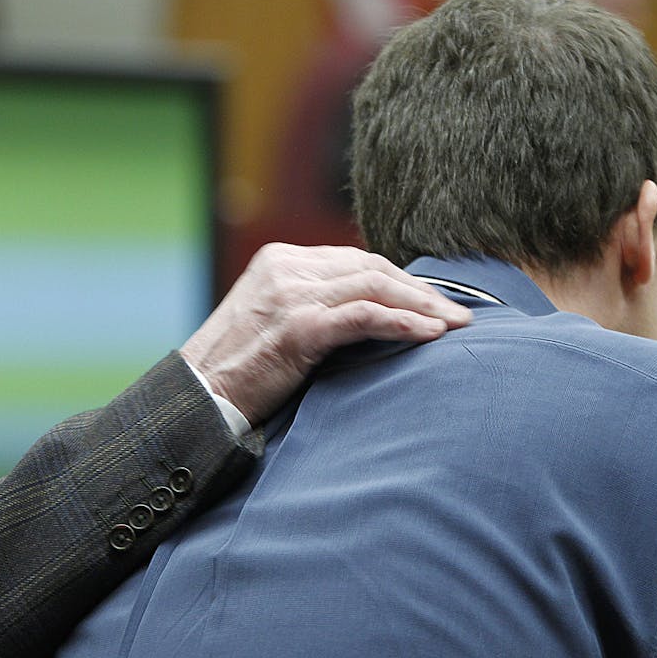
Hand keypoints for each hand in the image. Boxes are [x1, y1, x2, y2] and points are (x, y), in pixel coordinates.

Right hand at [180, 244, 471, 423]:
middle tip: (459, 315)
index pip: (355, 259)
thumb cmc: (235, 371)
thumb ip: (310, 304)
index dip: (401, 281)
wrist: (197, 398)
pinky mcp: (299, 327)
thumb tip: (369, 314)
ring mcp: (291, 295)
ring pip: (375, 286)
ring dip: (423, 306)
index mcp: (279, 259)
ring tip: (456, 326)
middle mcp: (286, 268)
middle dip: (421, 291)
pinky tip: (429, 334)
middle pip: (371, 268)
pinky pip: (364, 316)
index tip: (433, 303)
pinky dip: (403, 323)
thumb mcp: (271, 320)